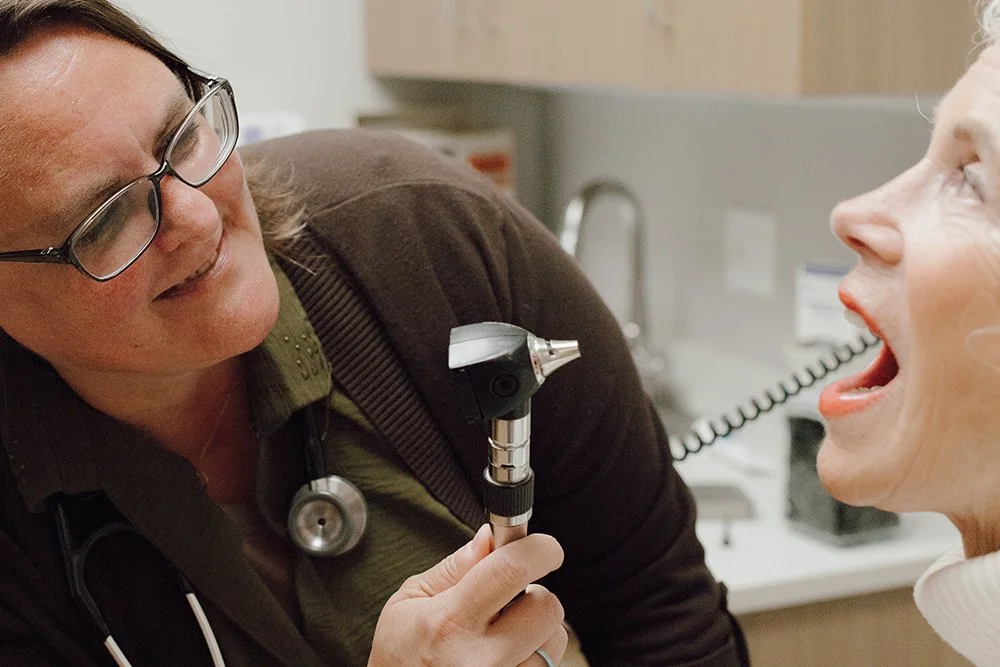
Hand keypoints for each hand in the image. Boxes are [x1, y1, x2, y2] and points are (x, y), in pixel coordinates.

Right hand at [368, 525, 567, 666]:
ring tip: (503, 634)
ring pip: (554, 640)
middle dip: (534, 594)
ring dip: (536, 629)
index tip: (544, 548)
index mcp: (449, 623)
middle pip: (546, 607)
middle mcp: (481, 660)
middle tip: (509, 600)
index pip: (511, 571)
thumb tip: (489, 537)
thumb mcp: (409, 600)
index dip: (538, 550)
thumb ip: (455, 568)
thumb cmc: (401, 652)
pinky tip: (505, 655)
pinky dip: (532, 654)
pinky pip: (546, 664)